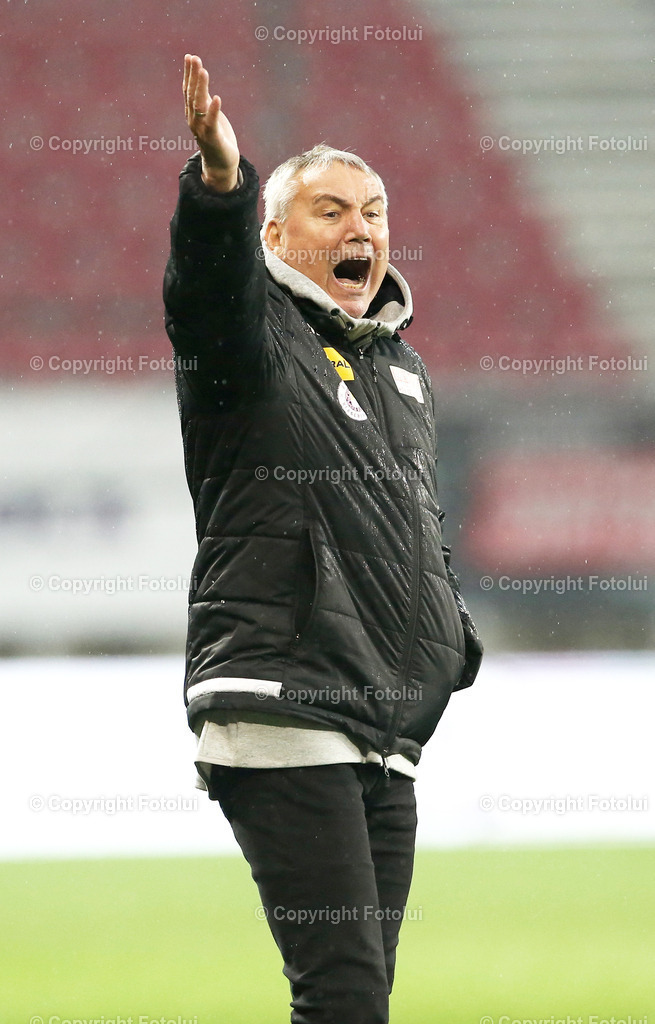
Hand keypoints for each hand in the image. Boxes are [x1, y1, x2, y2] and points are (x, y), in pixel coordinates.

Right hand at [183, 54, 239, 190]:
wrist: (220, 164)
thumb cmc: (216, 137)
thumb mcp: (209, 113)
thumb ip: (204, 97)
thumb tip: (200, 77)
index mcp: (192, 113)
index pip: (188, 90)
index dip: (189, 73)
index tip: (190, 56)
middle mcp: (194, 120)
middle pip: (192, 94)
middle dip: (193, 76)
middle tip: (195, 58)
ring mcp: (202, 130)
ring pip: (199, 106)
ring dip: (201, 88)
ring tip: (204, 72)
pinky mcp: (214, 139)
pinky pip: (212, 123)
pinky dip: (214, 111)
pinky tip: (217, 98)